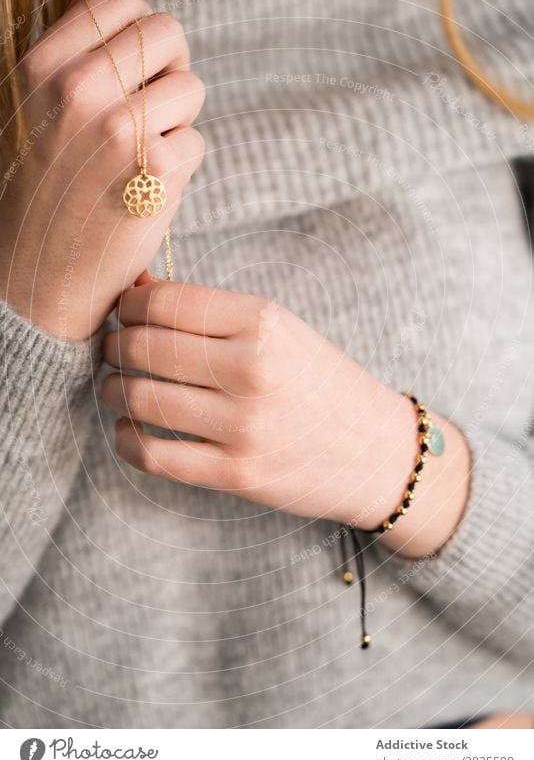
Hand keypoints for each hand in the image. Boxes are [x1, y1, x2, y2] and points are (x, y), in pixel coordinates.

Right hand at [0, 0, 204, 339]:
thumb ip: (70, 38)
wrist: (41, 278)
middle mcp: (82, 92)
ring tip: (144, 153)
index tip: (133, 65)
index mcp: (44, 68)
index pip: (119, 1)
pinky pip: (197, 143)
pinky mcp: (159, 174)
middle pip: (167, 33)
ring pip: (191, 88)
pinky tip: (149, 188)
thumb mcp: (38, 108)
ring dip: (177, 121)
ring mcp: (122, 132)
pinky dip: (181, 167)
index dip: (139, 30)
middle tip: (151, 105)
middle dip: (169, 66)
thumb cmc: (46, 189)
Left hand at [102, 277, 470, 555]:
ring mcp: (245, 424)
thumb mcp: (279, 330)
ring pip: (139, 398)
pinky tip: (130, 431)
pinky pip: (153, 454)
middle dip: (114, 346)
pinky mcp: (238, 473)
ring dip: (113, 391)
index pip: (163, 302)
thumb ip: (209, 310)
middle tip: (114, 351)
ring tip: (119, 388)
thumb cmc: (321, 384)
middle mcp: (252, 368)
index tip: (125, 314)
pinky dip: (126, 441)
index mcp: (263, 321)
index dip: (128, 306)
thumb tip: (136, 286)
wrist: (377, 451)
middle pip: (143, 347)